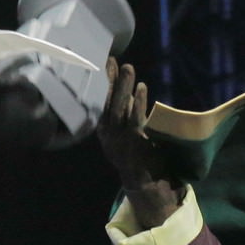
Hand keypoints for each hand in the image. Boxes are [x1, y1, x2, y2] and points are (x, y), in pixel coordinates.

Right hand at [97, 57, 180, 226]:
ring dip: (123, 87)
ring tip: (128, 67)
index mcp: (103, 132)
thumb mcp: (124, 133)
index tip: (102, 62)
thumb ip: (124, 113)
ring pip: (120, 109)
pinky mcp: (136, 143)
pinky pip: (136, 119)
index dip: (99, 83)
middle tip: (112, 59)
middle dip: (108, 80)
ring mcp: (121, 139)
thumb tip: (126, 90)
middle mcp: (108, 135)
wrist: (147, 184)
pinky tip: (142, 88)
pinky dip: (139, 103)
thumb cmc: (138, 155)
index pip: (97, 103)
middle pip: (105, 103)